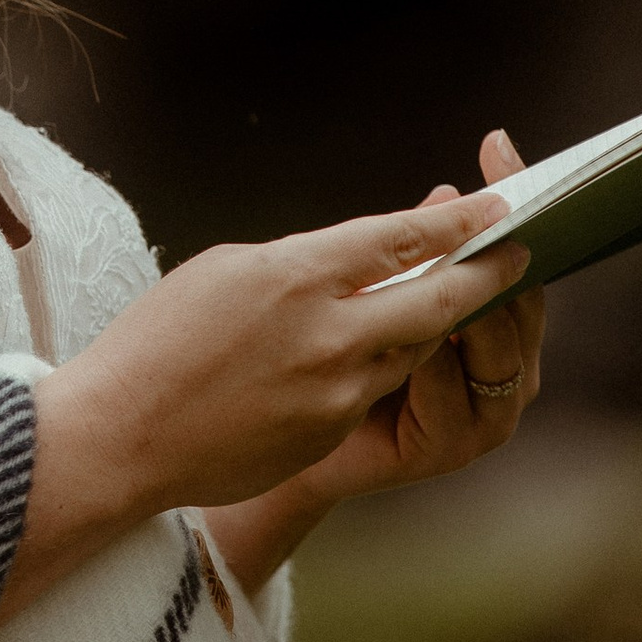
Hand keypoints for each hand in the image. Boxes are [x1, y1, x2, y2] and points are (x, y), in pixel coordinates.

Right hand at [0, 180, 527, 624]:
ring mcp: (334, 392)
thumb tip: (354, 256)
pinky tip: (377, 351)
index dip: (455, 220)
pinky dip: (383, 364)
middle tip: (519, 254)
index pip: (398, 238)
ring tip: (460, 296)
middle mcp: (328, 334)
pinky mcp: (328, 435)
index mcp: (296, 275)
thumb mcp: (226, 271)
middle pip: (437, 297)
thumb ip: (300, 262)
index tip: (495, 205)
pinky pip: (373, 389)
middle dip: (487, 274)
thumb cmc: (159, 339)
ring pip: (413, 348)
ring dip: (437, 323)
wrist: (121, 437)